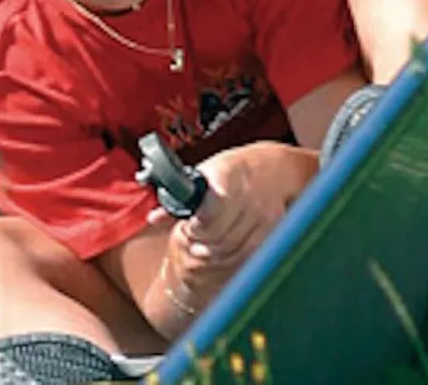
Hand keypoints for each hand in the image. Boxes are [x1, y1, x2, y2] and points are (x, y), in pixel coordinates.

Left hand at [149, 142, 318, 302]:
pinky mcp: (273, 230)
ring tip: (205, 245)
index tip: (189, 228)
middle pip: (220, 236)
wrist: (274, 168)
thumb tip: (153, 218)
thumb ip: (178, 197)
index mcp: (227, 176)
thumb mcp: (204, 172)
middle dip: (201, 242)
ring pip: (233, 249)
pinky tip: (223, 251)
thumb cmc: (233, 170)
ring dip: (215, 252)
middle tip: (193, 239)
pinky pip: (248, 254)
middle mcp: (248, 197)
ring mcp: (263, 216)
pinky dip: (232, 257)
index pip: (210, 212)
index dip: (196, 227)